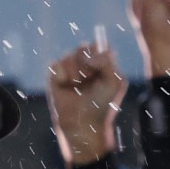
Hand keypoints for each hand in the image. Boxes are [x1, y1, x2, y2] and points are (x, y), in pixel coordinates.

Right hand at [47, 44, 125, 166]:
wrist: (82, 123)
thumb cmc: (101, 105)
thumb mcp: (113, 82)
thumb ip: (106, 61)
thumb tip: (88, 56)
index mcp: (102, 64)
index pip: (98, 45)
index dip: (96, 53)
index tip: (97, 67)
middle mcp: (86, 65)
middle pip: (82, 47)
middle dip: (85, 64)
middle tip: (88, 79)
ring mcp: (70, 70)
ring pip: (68, 56)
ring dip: (74, 73)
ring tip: (77, 87)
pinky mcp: (56, 77)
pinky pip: (55, 64)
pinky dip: (61, 76)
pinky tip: (65, 87)